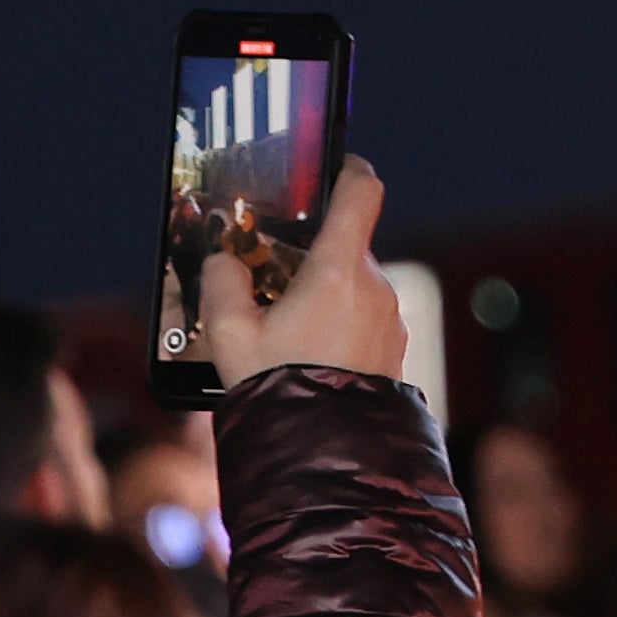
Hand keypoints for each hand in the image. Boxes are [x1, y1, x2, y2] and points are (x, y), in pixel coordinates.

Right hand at [199, 159, 407, 390]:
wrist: (326, 454)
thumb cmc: (278, 389)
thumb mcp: (230, 332)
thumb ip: (222, 281)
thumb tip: (225, 261)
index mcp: (340, 270)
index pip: (361, 192)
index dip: (350, 168)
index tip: (338, 162)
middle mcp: (376, 289)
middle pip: (345, 247)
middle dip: (310, 257)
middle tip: (272, 280)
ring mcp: (391, 322)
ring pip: (354, 287)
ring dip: (322, 295)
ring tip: (284, 329)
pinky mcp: (395, 350)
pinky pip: (363, 321)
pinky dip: (338, 325)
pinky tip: (307, 353)